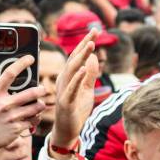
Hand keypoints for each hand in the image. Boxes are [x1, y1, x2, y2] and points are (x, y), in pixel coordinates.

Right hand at [49, 30, 100, 157]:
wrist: (68, 130)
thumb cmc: (76, 108)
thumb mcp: (87, 89)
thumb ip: (90, 74)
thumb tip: (93, 57)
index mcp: (69, 76)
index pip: (78, 55)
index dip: (86, 42)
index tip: (95, 29)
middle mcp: (64, 80)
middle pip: (75, 58)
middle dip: (84, 44)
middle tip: (94, 31)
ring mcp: (64, 90)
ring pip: (73, 70)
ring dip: (81, 57)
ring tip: (91, 45)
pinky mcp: (66, 102)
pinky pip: (72, 88)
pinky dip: (78, 78)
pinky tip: (84, 68)